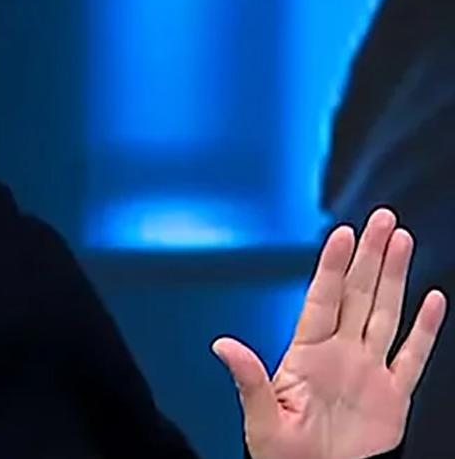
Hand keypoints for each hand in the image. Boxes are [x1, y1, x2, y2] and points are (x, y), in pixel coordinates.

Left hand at [213, 208, 446, 458]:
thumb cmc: (282, 454)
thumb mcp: (261, 418)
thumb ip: (248, 379)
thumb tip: (221, 345)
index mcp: (307, 355)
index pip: (323, 300)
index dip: (333, 267)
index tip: (343, 234)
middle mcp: (341, 354)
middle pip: (359, 295)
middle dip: (371, 256)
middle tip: (383, 219)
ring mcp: (368, 370)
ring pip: (386, 313)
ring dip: (395, 277)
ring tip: (402, 240)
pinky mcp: (393, 395)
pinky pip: (413, 356)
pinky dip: (425, 328)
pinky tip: (433, 298)